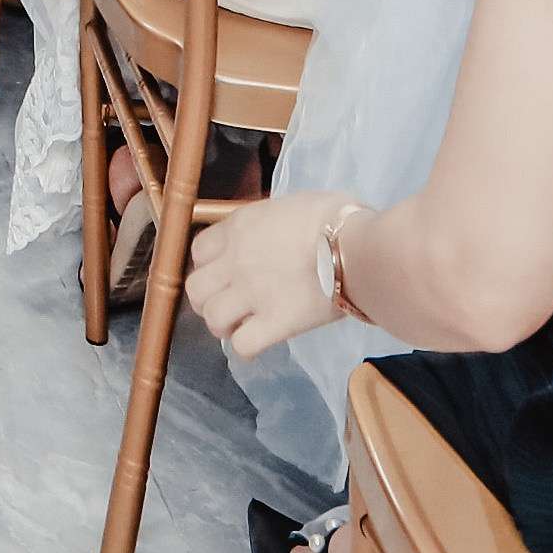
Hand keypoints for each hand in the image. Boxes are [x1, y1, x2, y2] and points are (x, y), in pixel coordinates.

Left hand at [184, 188, 347, 362]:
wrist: (356, 246)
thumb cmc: (334, 217)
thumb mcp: (290, 205)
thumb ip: (269, 223)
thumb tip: (275, 233)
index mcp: (239, 229)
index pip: (199, 251)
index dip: (209, 266)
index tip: (225, 274)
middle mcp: (235, 261)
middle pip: (197, 289)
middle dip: (208, 300)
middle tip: (229, 305)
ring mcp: (252, 294)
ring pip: (213, 318)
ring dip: (224, 326)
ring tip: (241, 326)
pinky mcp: (275, 323)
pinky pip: (242, 345)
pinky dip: (247, 347)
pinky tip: (260, 343)